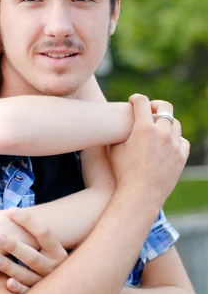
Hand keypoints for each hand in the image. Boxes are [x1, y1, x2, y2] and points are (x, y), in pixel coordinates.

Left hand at [0, 208, 67, 293]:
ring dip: (9, 267)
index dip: (27, 220)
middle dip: (14, 246)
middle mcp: (54, 267)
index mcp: (57, 251)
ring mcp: (46, 284)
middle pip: (33, 256)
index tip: (10, 211)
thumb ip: (33, 235)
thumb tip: (9, 212)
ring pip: (27, 275)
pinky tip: (8, 283)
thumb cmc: (48, 260)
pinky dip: (18, 289)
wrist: (68, 290)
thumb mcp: (48, 247)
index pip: (44, 232)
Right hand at [110, 94, 188, 208]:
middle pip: (164, 107)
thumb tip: (112, 123)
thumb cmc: (123, 173)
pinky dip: (175, 139)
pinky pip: (182, 141)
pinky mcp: (182, 156)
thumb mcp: (114, 150)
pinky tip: (167, 144)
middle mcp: (161, 133)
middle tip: (150, 109)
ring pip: (174, 123)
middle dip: (156, 105)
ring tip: (157, 128)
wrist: (140, 194)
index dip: (136, 98)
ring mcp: (174, 144)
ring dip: (165, 123)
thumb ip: (115, 133)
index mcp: (143, 128)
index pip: (142, 102)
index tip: (133, 100)